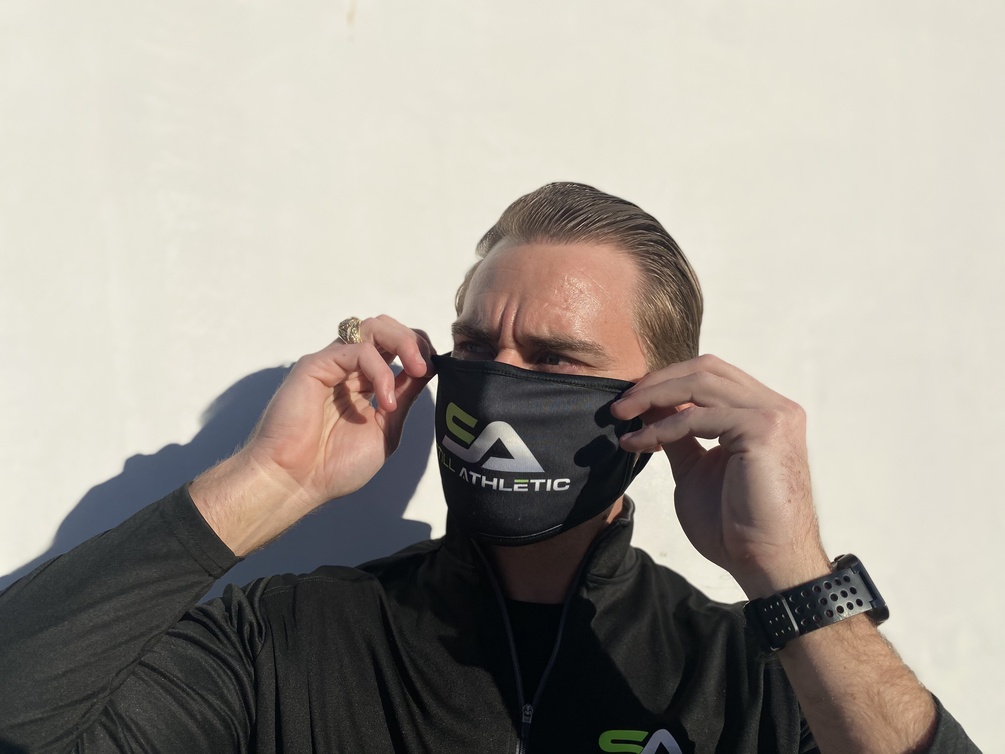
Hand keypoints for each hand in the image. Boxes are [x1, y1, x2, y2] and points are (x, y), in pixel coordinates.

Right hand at [191, 315, 434, 554]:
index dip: (420, 351)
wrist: (296, 483)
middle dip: (413, 340)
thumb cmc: (333, 466)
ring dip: (402, 343)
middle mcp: (348, 368)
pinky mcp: (315, 365)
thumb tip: (429, 369)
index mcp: (363, 382)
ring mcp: (332, 364)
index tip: (434, 370)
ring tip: (416, 371)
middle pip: (386, 328)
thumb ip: (404, 397)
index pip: (396, 347)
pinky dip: (380, 371)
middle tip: (425, 366)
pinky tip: (385, 400)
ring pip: (372, 327)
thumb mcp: (385, 429)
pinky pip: (356, 350)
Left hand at [612, 354, 828, 596]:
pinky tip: (639, 443)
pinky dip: (662, 428)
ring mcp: (773, 415)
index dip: (667, 382)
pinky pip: (698, 417)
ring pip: (701, 383)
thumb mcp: (695, 469)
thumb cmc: (734, 527)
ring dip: (654, 396)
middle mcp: (774, 407)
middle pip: (706, 369)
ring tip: (621, 415)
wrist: (763, 563)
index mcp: (762, 412)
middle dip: (657, 381)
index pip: (711, 376)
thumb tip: (649, 406)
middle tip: (620, 404)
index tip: (630, 403)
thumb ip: (678, 435)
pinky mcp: (763, 429)